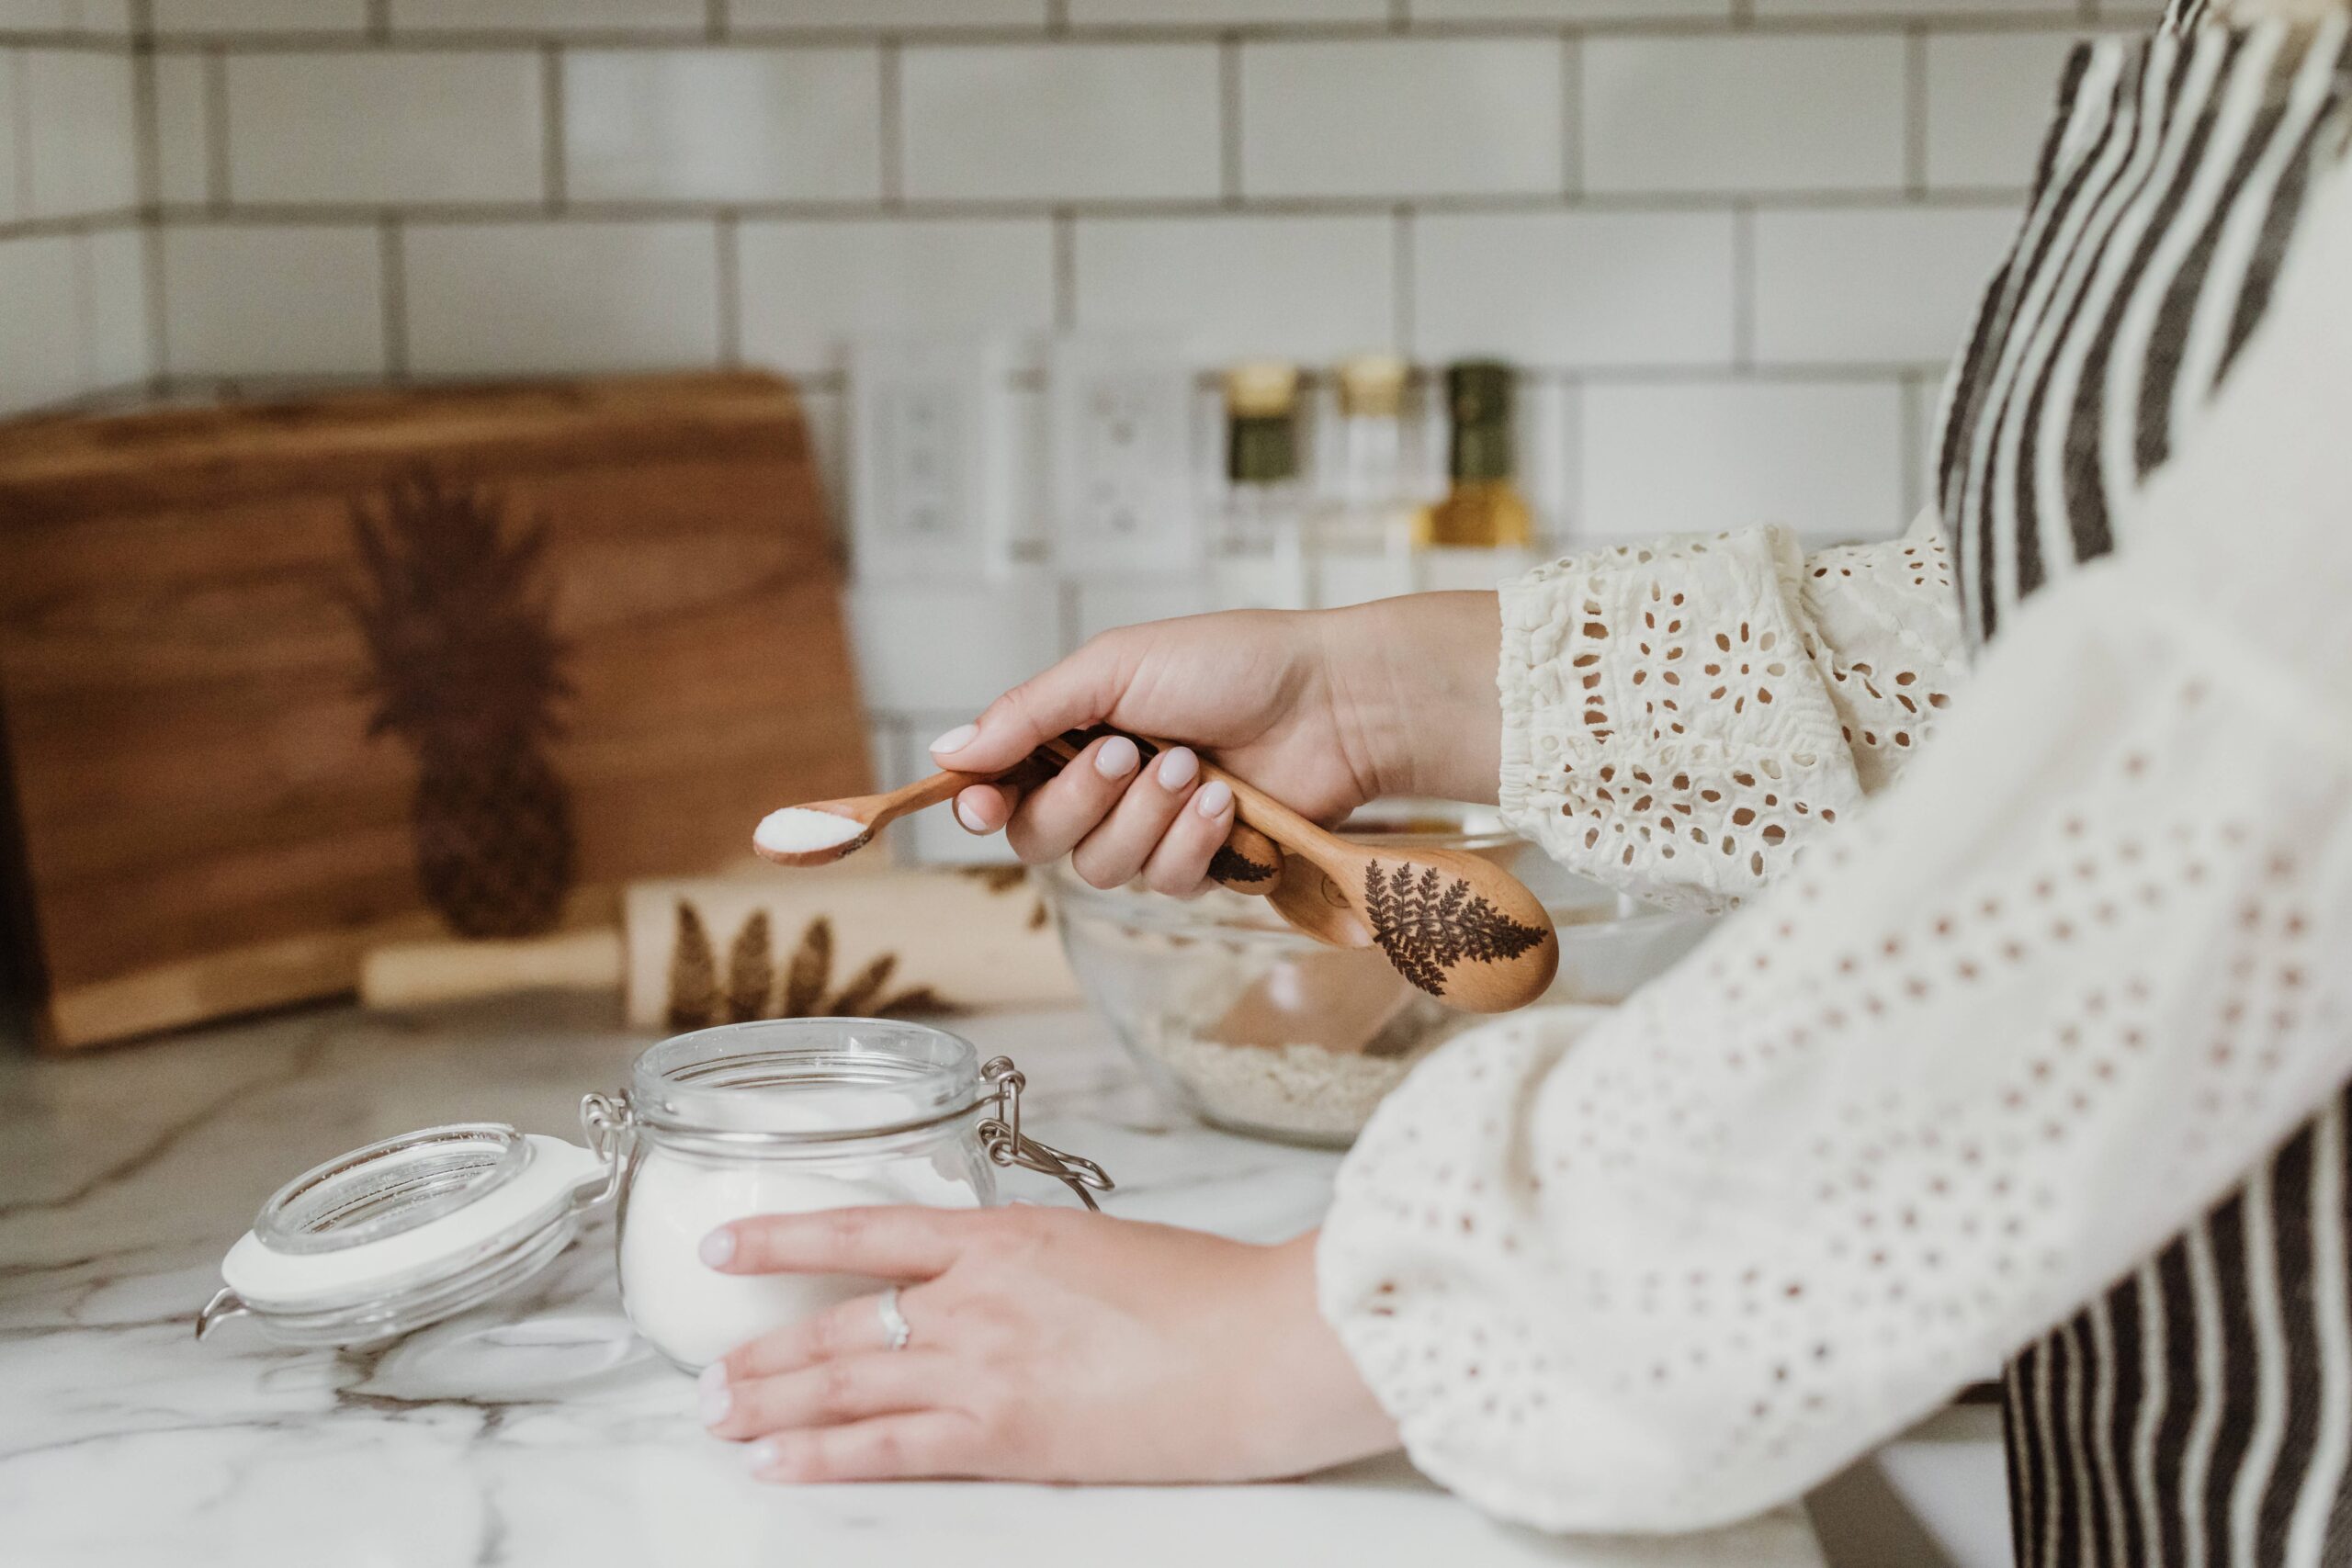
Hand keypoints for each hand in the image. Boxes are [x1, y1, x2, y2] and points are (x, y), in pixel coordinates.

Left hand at [696, 1207, 1398, 1483]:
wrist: (1266, 1342)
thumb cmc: (1214, 1296)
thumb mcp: (1107, 1250)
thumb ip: (1035, 1266)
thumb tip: (1001, 1285)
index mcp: (1005, 1234)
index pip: (864, 1230)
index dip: (784, 1239)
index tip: (725, 1245)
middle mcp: (977, 1291)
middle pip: (840, 1318)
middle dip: (765, 1350)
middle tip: (708, 1375)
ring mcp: (984, 1360)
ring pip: (847, 1378)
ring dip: (772, 1400)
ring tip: (719, 1416)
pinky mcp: (1004, 1431)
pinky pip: (890, 1445)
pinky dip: (824, 1455)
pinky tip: (777, 1463)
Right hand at [931, 593, 1502, 894]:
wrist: (1333, 699)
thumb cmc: (1232, 664)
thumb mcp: (1116, 666)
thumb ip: (1029, 713)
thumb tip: (948, 753)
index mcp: (1072, 734)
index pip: (999, 788)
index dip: (982, 805)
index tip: (984, 805)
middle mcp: (1104, 789)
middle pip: (1039, 840)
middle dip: (1082, 801)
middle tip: (1129, 752)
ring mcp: (1153, 831)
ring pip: (1103, 869)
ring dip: (1145, 819)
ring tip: (1194, 768)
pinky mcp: (1205, 865)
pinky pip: (1167, 886)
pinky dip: (1192, 844)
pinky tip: (1225, 804)